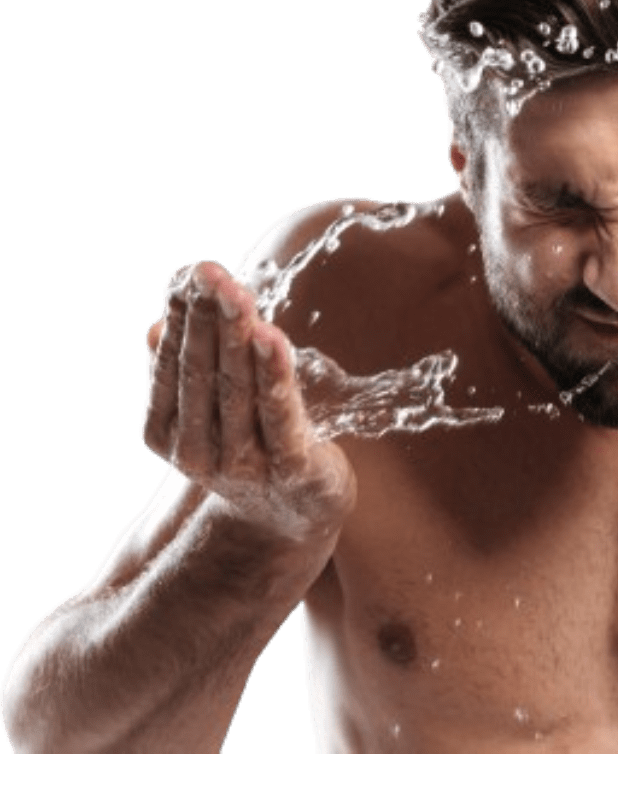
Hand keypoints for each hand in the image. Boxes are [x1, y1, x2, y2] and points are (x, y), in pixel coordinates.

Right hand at [141, 261, 356, 539]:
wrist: (294, 515)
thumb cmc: (250, 444)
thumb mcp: (211, 408)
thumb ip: (186, 368)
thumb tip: (156, 325)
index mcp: (167, 434)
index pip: (172, 364)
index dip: (181, 315)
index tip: (189, 270)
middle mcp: (198, 452)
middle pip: (202, 372)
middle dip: (206, 316)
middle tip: (209, 270)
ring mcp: (244, 464)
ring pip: (237, 389)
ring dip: (236, 335)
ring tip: (236, 292)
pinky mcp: (292, 468)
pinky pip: (281, 415)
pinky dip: (275, 375)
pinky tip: (272, 337)